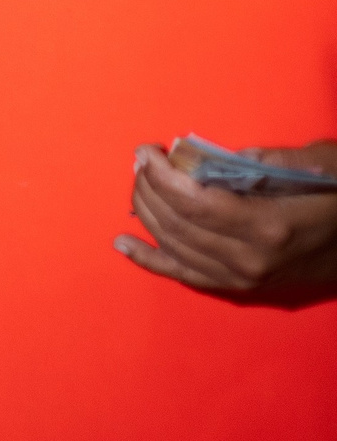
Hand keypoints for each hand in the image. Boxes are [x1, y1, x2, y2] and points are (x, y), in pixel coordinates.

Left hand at [118, 141, 336, 295]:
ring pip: (175, 246)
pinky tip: (124, 243)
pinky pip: (185, 276)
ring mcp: (244, 280)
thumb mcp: (328, 166)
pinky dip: (150, 260)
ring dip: (146, 212)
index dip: (161, 175)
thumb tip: (223, 155)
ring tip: (137, 183)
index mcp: (269, 226)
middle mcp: (250, 260)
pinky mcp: (243, 290)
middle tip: (140, 159)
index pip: (192, 200)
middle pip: (177, 222)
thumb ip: (276, 159)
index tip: (146, 151)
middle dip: (149, 187)